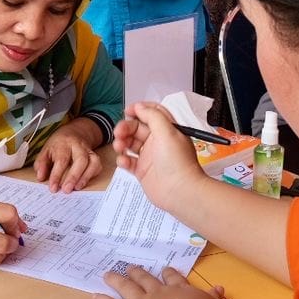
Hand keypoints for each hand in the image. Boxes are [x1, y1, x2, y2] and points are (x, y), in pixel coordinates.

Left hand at [34, 122, 102, 192]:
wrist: (74, 132)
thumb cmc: (58, 144)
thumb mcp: (46, 150)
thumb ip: (41, 163)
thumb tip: (40, 177)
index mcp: (64, 143)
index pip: (61, 160)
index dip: (57, 175)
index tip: (53, 188)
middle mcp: (78, 146)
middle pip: (80, 160)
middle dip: (74, 176)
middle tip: (66, 190)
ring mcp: (88, 151)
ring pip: (92, 162)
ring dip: (85, 177)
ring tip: (77, 188)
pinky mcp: (95, 156)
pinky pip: (97, 165)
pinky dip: (92, 175)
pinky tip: (83, 183)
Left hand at [94, 265, 225, 298]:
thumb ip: (213, 298)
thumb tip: (219, 288)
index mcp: (181, 291)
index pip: (175, 279)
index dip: (169, 274)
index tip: (164, 269)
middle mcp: (159, 292)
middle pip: (147, 279)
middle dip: (139, 273)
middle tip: (131, 266)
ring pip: (128, 287)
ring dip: (118, 280)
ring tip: (108, 273)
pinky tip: (94, 295)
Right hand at [112, 101, 208, 217]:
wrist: (180, 191)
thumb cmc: (178, 163)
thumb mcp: (167, 132)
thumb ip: (153, 116)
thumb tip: (140, 107)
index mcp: (167, 130)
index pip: (152, 113)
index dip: (139, 110)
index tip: (128, 111)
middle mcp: (158, 141)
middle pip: (137, 128)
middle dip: (126, 128)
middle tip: (119, 133)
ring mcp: (149, 156)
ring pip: (130, 143)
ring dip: (122, 142)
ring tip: (119, 147)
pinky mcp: (142, 170)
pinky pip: (128, 161)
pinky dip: (123, 160)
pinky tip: (124, 161)